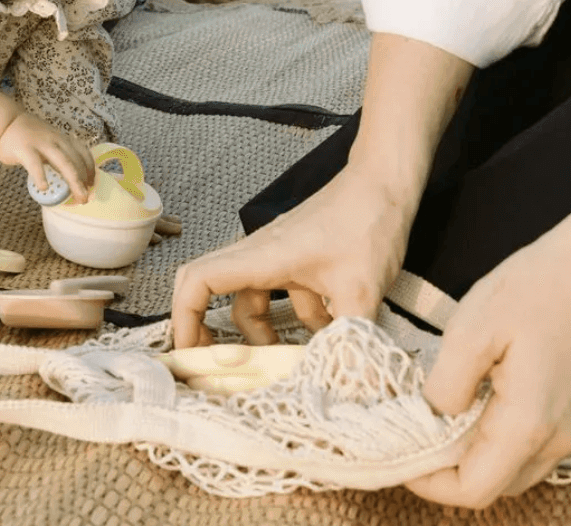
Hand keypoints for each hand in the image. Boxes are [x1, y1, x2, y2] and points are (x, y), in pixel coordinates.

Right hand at [0, 114, 97, 202]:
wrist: (4, 122)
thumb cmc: (27, 135)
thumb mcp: (48, 140)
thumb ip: (58, 153)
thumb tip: (68, 175)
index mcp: (62, 139)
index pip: (83, 153)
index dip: (90, 169)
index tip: (92, 184)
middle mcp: (56, 140)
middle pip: (76, 161)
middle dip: (84, 180)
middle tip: (85, 198)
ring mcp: (41, 144)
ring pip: (63, 162)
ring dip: (73, 181)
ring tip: (77, 196)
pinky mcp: (25, 149)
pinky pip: (35, 164)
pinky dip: (41, 176)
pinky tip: (44, 187)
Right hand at [170, 163, 413, 347]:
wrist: (386, 184)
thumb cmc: (366, 223)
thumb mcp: (362, 290)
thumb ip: (352, 341)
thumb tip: (356, 386)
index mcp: (261, 258)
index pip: (198, 282)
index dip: (184, 318)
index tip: (189, 352)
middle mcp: (260, 256)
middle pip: (209, 288)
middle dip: (205, 326)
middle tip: (217, 363)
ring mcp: (279, 257)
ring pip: (250, 299)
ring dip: (262, 332)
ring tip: (287, 363)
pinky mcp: (300, 260)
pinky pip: (283, 295)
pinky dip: (299, 320)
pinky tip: (330, 335)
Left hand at [407, 223, 570, 508]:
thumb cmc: (534, 290)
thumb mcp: (472, 329)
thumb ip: (446, 383)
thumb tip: (432, 415)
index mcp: (528, 425)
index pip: (473, 490)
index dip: (428, 482)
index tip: (396, 450)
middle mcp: (557, 442)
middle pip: (492, 487)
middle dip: (446, 472)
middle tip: (409, 433)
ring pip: (512, 472)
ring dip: (471, 459)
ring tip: (435, 419)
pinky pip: (529, 450)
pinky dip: (495, 443)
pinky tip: (471, 406)